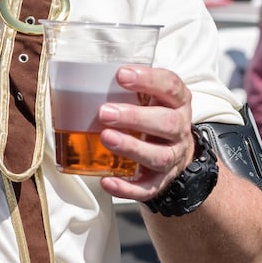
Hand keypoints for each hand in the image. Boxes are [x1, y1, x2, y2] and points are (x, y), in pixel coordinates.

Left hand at [92, 65, 196, 204]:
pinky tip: (107, 181)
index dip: (148, 79)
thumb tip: (82, 77)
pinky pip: (148, 188)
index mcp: (176, 102)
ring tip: (106, 138)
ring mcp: (173, 156)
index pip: (170, 86)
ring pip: (158, 156)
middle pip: (167, 124)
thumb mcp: (148, 96)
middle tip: (105, 113)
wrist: (174, 150)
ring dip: (131, 148)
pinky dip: (128, 188)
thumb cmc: (153, 115)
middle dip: (135, 118)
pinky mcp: (162, 180)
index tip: (121, 74)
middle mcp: (179, 129)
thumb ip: (127, 87)